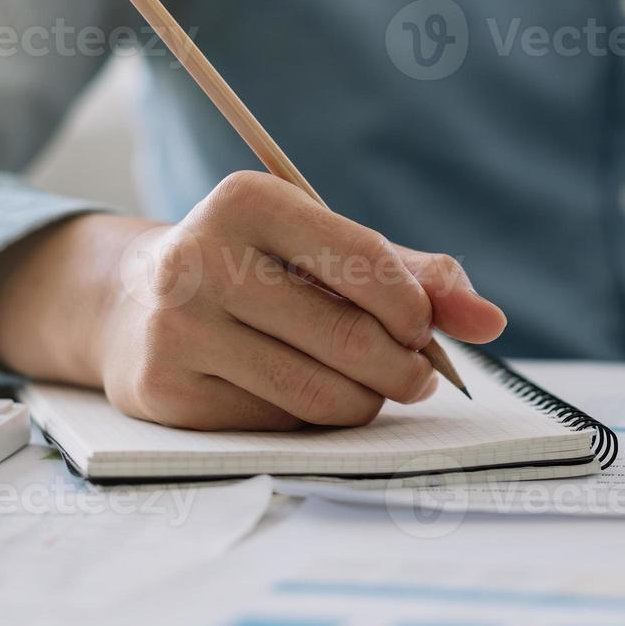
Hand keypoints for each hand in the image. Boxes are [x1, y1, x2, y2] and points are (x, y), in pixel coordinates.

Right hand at [0, 171, 505, 429]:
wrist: (134, 306)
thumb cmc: (260, 273)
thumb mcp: (329, 251)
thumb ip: (416, 277)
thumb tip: (490, 320)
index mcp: (249, 201)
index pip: (365, 261)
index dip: (414, 310)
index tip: (423, 330)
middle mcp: (202, 256)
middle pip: (350, 337)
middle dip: (404, 368)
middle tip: (417, 377)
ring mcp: (178, 327)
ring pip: (319, 392)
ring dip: (366, 402)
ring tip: (370, 389)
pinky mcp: (165, 390)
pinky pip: (278, 424)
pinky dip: (311, 421)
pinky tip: (302, 397)